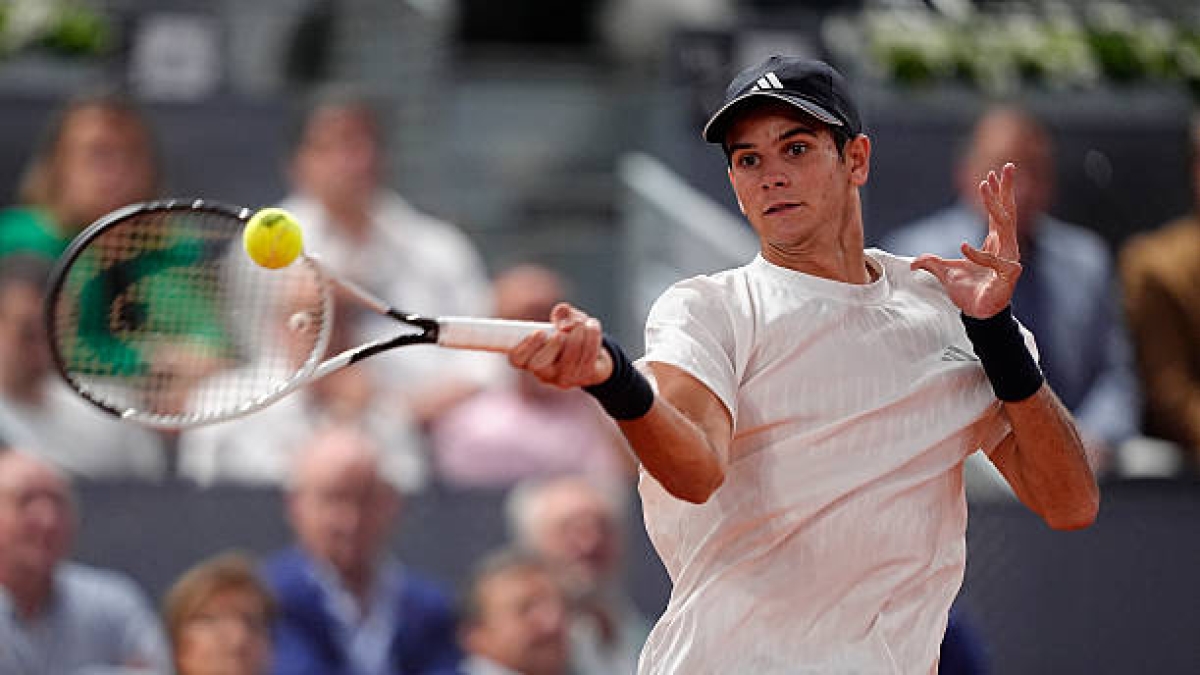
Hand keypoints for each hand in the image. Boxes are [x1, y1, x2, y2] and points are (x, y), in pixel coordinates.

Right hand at [507, 302, 612, 387]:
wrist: (595, 355)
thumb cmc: (572, 335)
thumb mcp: (565, 320)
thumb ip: (562, 314)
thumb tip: (563, 317)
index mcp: (530, 357)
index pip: (517, 359)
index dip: (525, 347)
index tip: (539, 332)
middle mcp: (544, 372)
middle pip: (539, 365)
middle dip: (551, 346)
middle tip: (560, 333)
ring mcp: (564, 377)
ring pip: (568, 360)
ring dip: (577, 336)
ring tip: (582, 323)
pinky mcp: (583, 377)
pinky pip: (587, 359)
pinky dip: (592, 338)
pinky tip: (592, 326)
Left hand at [911, 163, 1022, 317]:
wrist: (976, 314)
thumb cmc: (967, 292)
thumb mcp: (943, 272)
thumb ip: (930, 262)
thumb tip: (913, 262)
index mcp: (995, 243)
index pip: (998, 213)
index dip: (995, 195)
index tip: (990, 175)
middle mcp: (1005, 247)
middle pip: (1009, 212)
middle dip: (1008, 188)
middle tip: (1009, 166)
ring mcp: (1009, 260)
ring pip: (1006, 226)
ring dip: (996, 205)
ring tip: (986, 186)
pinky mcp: (1008, 276)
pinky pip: (995, 261)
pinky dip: (979, 255)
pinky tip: (963, 247)